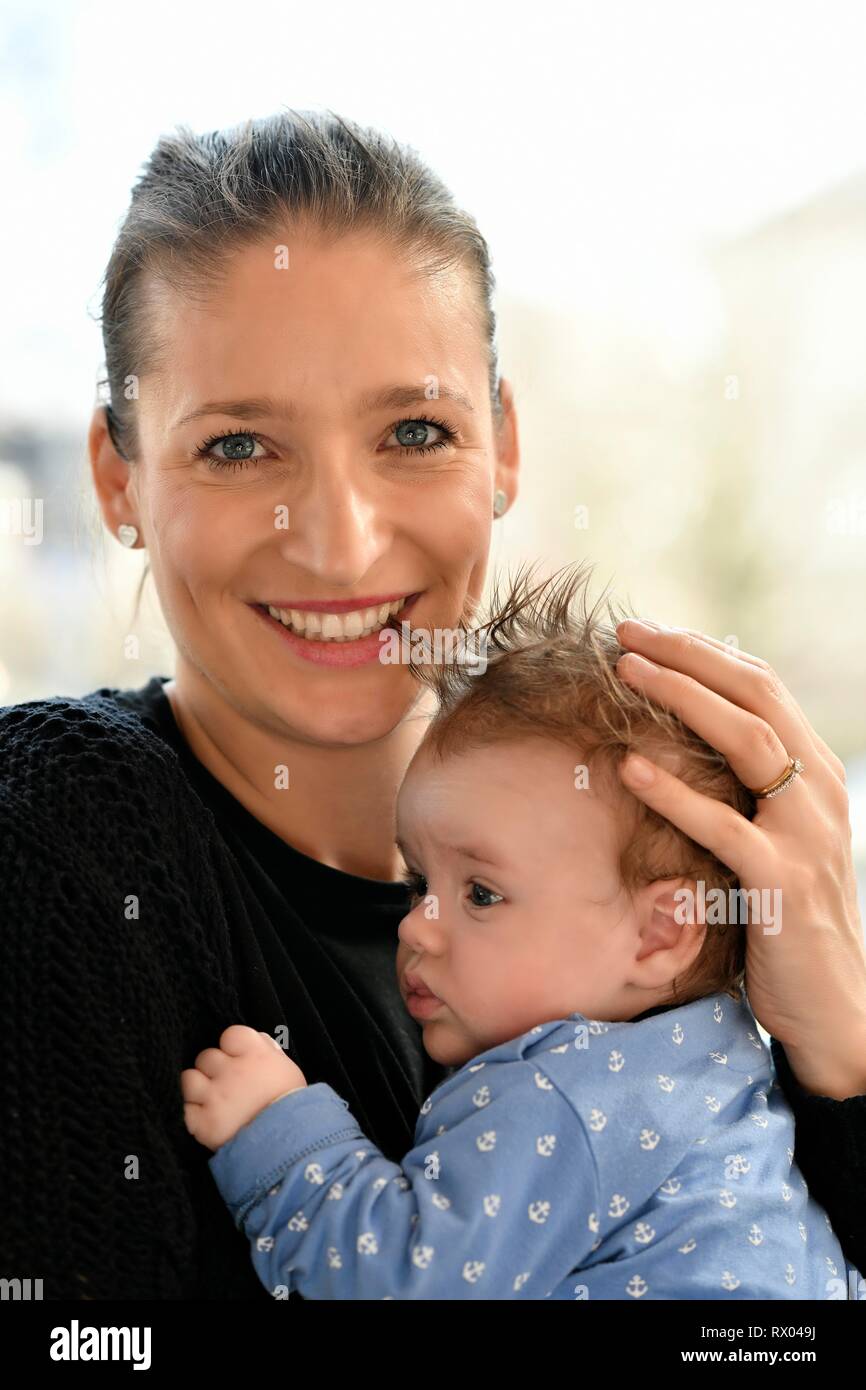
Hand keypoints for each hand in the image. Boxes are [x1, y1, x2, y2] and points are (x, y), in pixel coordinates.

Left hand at [181, 1025, 307, 1150]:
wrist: (289, 1146)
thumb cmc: (293, 1107)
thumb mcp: (288, 1071)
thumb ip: (268, 1051)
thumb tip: (255, 1039)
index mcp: (256, 1055)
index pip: (230, 1034)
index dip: (232, 1047)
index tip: (238, 1059)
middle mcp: (232, 1071)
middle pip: (206, 1056)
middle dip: (214, 1069)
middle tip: (227, 1084)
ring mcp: (215, 1096)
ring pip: (189, 1078)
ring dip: (198, 1088)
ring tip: (211, 1100)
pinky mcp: (203, 1123)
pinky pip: (186, 1109)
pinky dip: (194, 1114)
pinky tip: (206, 1118)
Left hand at [615, 620, 865, 1098]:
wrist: (836, 1004)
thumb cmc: (789, 916)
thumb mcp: (776, 836)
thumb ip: (748, 788)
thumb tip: (686, 735)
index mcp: (815, 772)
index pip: (763, 686)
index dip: (704, 652)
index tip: (646, 632)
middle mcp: (818, 791)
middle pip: (756, 696)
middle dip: (688, 655)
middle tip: (626, 634)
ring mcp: (805, 834)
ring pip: (748, 742)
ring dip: (682, 699)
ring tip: (625, 674)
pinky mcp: (781, 882)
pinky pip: (724, 826)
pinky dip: (674, 792)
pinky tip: (629, 766)